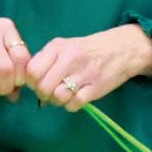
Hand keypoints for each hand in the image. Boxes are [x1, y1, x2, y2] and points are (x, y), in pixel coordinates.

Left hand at [24, 25, 151, 111]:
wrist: (122, 50)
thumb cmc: (87, 50)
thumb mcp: (64, 46)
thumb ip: (45, 61)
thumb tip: (30, 84)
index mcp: (58, 47)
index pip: (32, 70)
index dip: (31, 81)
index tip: (38, 82)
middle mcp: (69, 59)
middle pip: (43, 87)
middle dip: (43, 94)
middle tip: (51, 92)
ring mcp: (83, 74)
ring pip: (57, 97)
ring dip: (57, 101)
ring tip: (64, 95)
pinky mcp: (95, 88)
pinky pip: (74, 104)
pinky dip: (71, 105)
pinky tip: (75, 98)